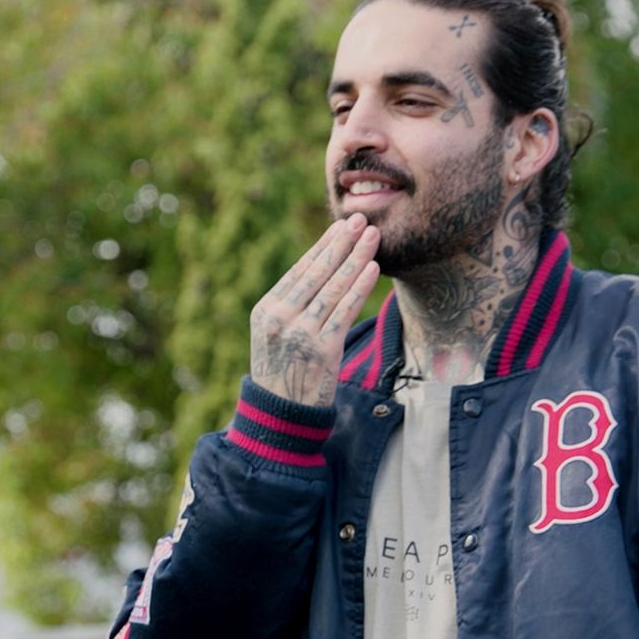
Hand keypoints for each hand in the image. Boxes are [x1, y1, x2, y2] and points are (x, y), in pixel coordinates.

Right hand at [249, 215, 380, 407]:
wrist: (281, 417)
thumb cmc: (283, 373)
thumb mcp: (275, 335)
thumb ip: (292, 306)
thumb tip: (325, 270)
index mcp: (265, 310)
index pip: (299, 270)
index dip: (323, 246)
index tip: (341, 226)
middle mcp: (280, 318)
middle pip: (317, 273)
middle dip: (341, 244)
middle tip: (360, 220)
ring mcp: (300, 333)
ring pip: (333, 288)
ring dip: (356, 259)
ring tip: (372, 237)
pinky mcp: (322, 350)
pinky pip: (344, 311)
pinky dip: (359, 288)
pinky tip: (372, 269)